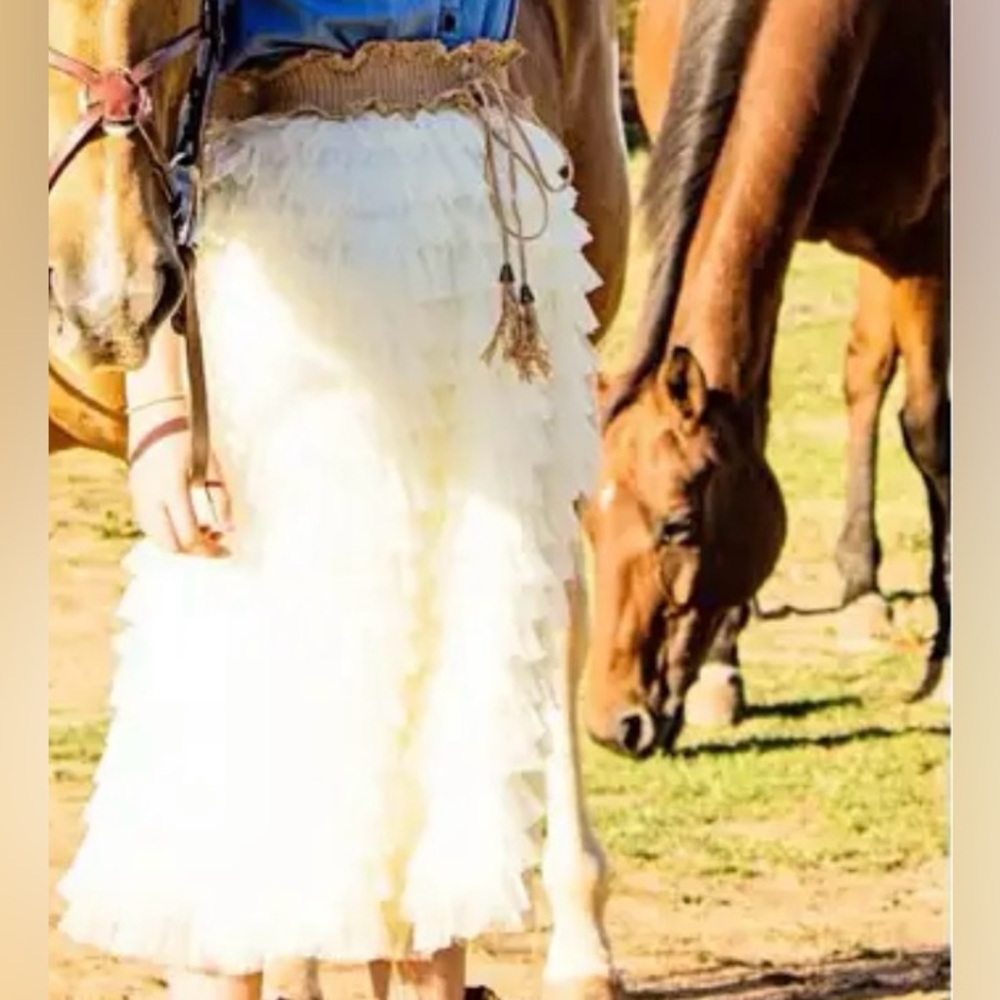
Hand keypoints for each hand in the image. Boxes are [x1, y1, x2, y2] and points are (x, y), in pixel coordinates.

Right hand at [126, 398, 232, 555]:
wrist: (157, 413)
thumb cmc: (190, 436)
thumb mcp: (212, 467)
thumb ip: (221, 499)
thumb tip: (228, 528)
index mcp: (172, 488)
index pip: (188, 535)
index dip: (209, 550)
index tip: (227, 551)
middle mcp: (150, 496)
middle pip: (169, 544)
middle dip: (194, 551)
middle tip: (216, 544)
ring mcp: (138, 495)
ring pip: (156, 537)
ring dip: (180, 542)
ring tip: (204, 530)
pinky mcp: (134, 493)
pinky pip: (149, 524)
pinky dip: (167, 532)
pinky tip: (186, 520)